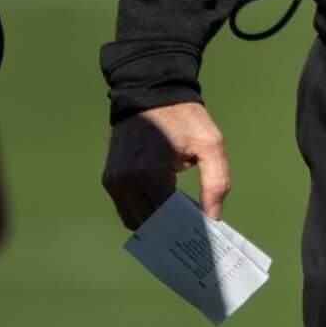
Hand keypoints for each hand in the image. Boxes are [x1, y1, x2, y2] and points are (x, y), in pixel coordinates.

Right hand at [102, 102, 228, 228]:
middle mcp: (125, 180)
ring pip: (134, 219)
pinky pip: (125, 206)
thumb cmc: (184, 117)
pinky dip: (142, 210)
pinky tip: (163, 206)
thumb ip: (216, 183)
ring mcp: (113, 180)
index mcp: (149, 173)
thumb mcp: (210, 144)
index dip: (184, 228)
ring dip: (154, 221)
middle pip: (148, 223)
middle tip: (190, 231)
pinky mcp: (109, 177)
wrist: (151, 91)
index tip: (200, 235)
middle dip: (169, 229)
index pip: (166, 217)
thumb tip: (212, 218)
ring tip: (178, 218)